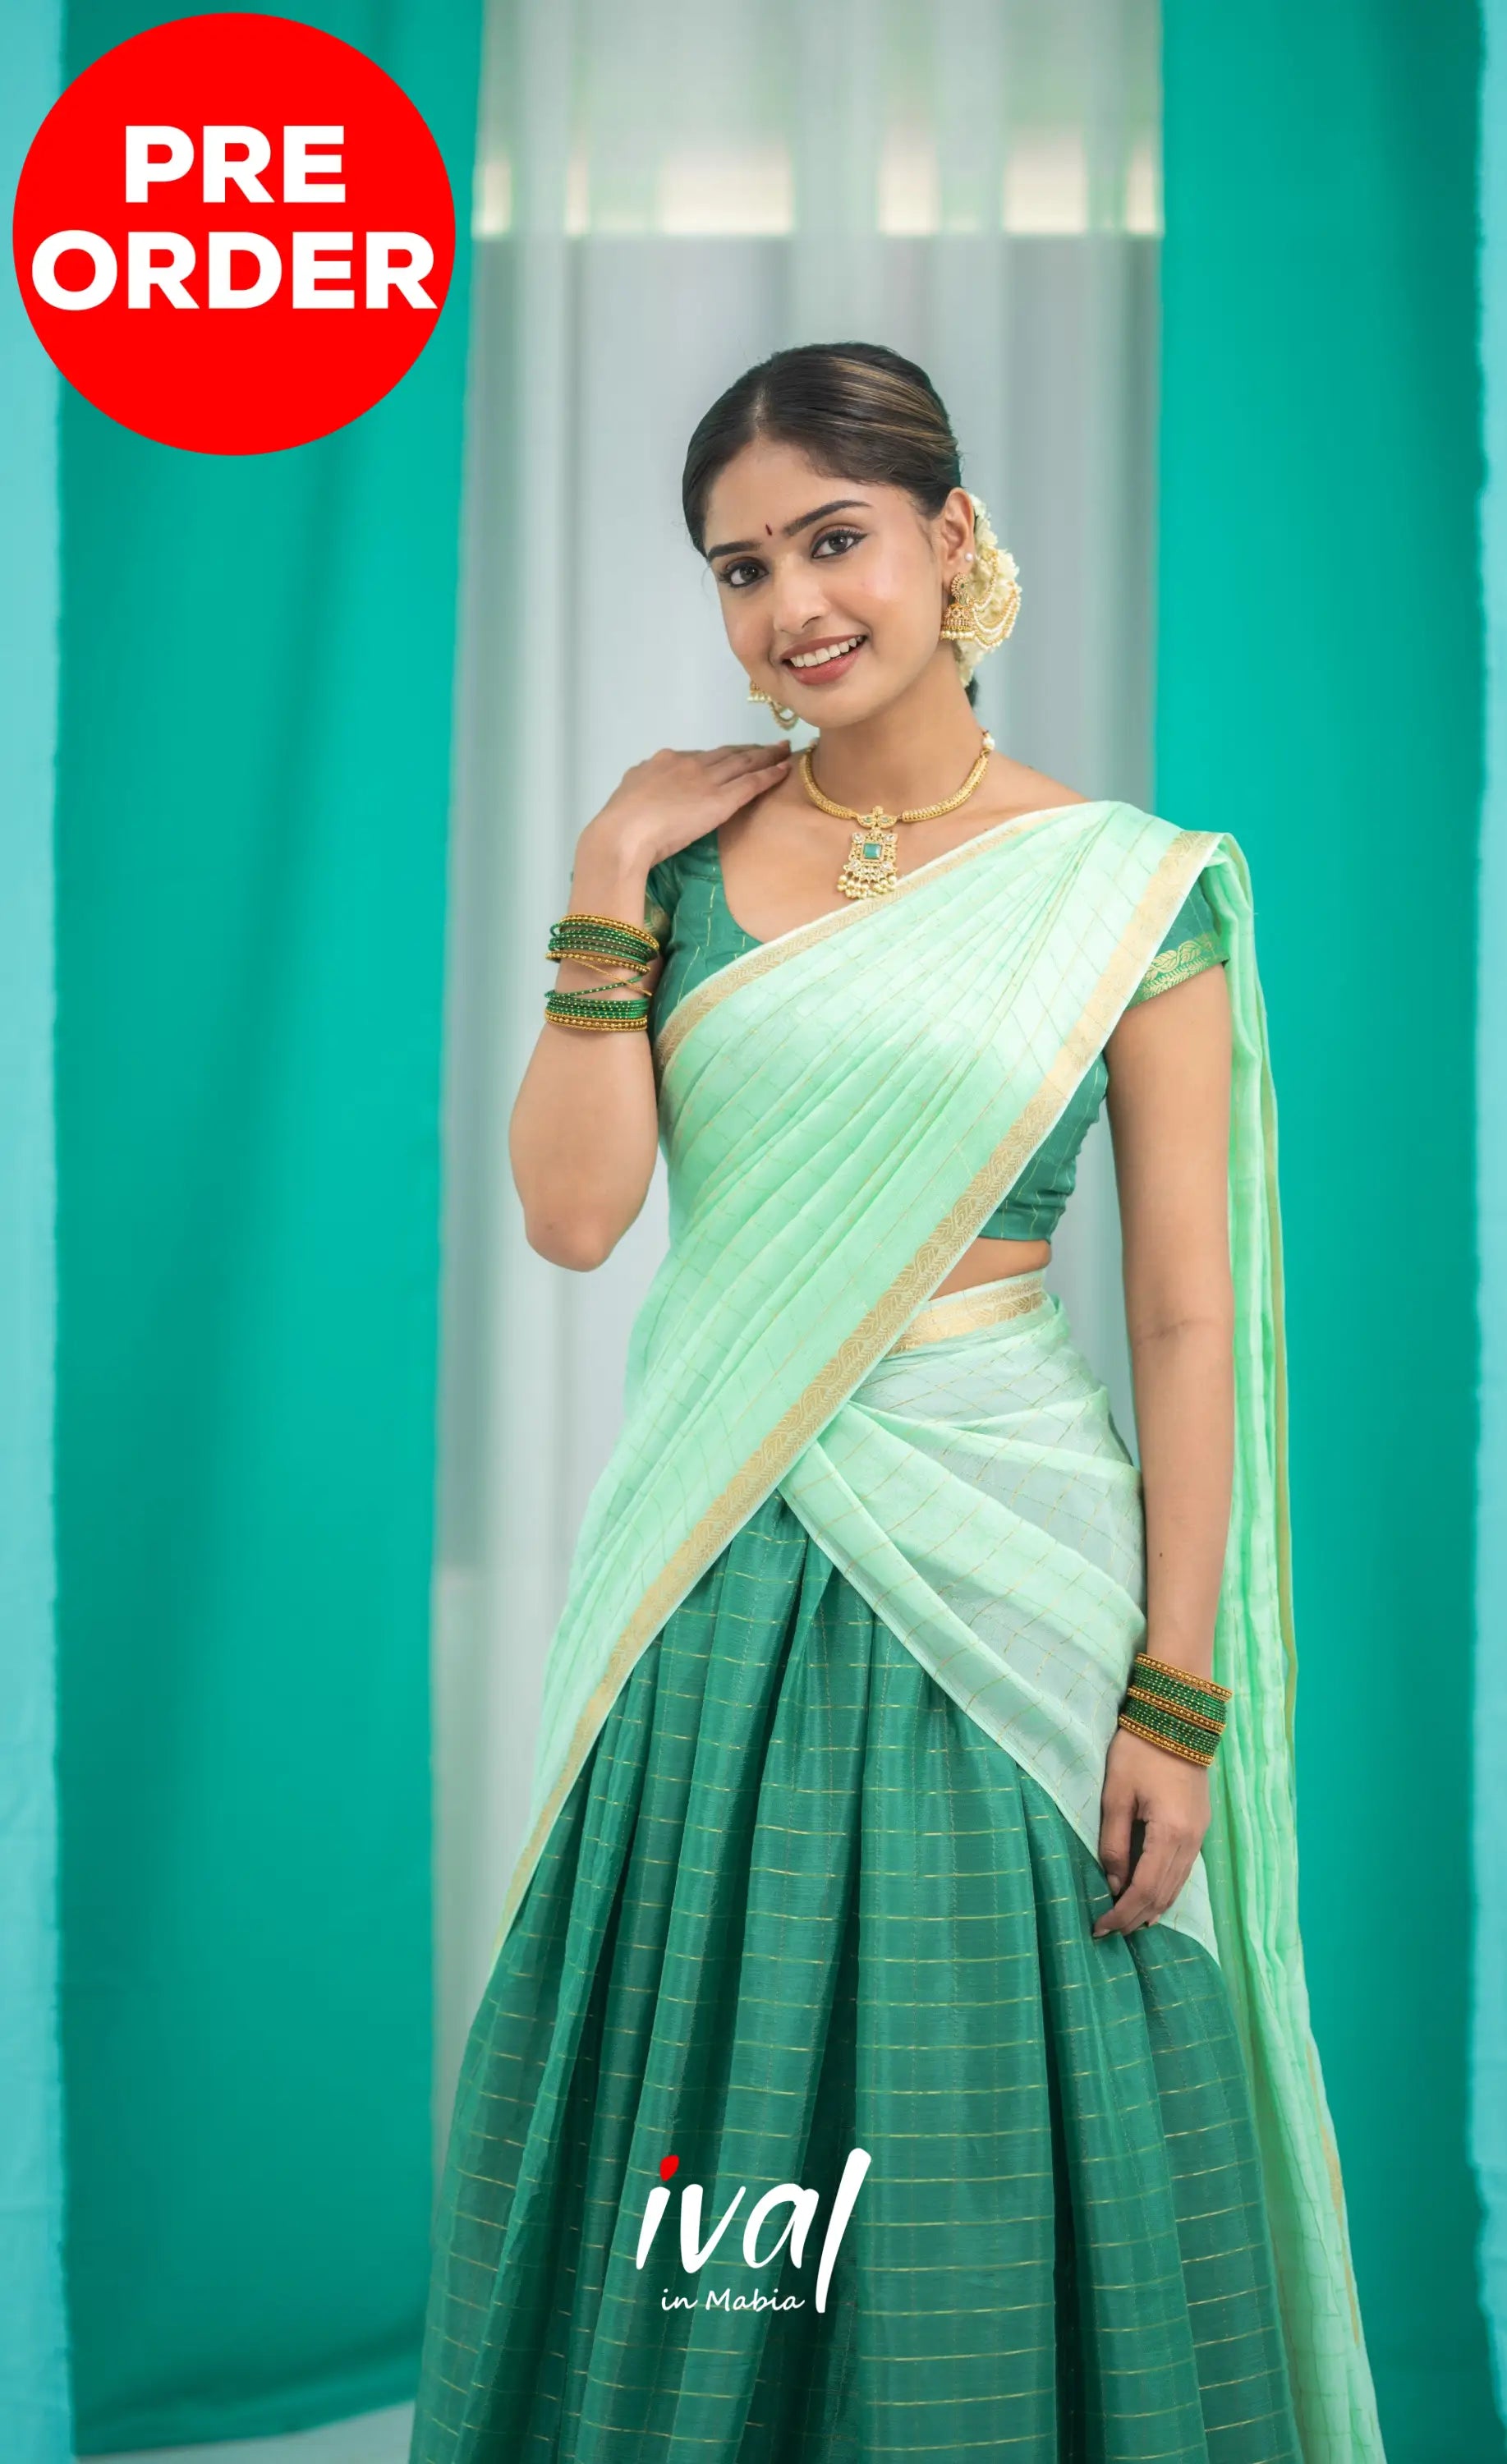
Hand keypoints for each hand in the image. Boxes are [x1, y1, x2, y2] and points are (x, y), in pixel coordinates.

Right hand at [581, 742, 791, 872]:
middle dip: (749, 750)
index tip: (733, 756)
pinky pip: (752, 783)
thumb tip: (647, 787)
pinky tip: (785, 768)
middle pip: (727, 753)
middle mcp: (690, 764)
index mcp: (665, 761)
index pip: (701, 756)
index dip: (721, 756)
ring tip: (784, 750)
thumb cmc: (621, 820)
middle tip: (770, 746)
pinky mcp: (721, 800)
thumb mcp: (630, 792)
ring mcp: (707, 780)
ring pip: (744, 763)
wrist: (624, 832)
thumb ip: (644, 785)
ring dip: (767, 755)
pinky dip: (770, 774)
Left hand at [1092, 1724, 1209, 1937]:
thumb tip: (1112, 1884)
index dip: (1121, 1913)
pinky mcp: (1200, 1826)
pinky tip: (1152, 1899)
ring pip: (1177, 1886)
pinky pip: (1184, 1870)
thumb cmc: (1139, 1752)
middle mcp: (1191, 1841)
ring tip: (1129, 1923)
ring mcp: (1200, 1835)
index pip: (1144, 1889)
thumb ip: (1114, 1843)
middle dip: (1136, 1917)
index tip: (1099, 1927)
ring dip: (1153, 1907)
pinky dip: (1166, 1889)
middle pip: (1163, 1894)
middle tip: (1109, 1932)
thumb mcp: (1116, 1796)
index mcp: (1170, 1834)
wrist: (1177, 1719)